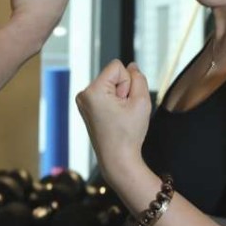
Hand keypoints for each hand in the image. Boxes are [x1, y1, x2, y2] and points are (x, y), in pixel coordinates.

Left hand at [76, 60, 152, 185]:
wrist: (117, 159)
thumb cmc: (128, 134)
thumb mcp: (142, 102)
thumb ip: (139, 78)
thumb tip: (132, 66)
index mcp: (93, 91)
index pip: (117, 66)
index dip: (128, 82)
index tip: (125, 103)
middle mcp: (83, 94)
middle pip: (113, 75)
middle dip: (123, 90)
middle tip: (123, 112)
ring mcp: (83, 101)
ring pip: (111, 84)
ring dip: (119, 97)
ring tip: (119, 116)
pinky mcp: (87, 107)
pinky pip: (106, 93)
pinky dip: (113, 102)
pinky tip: (115, 118)